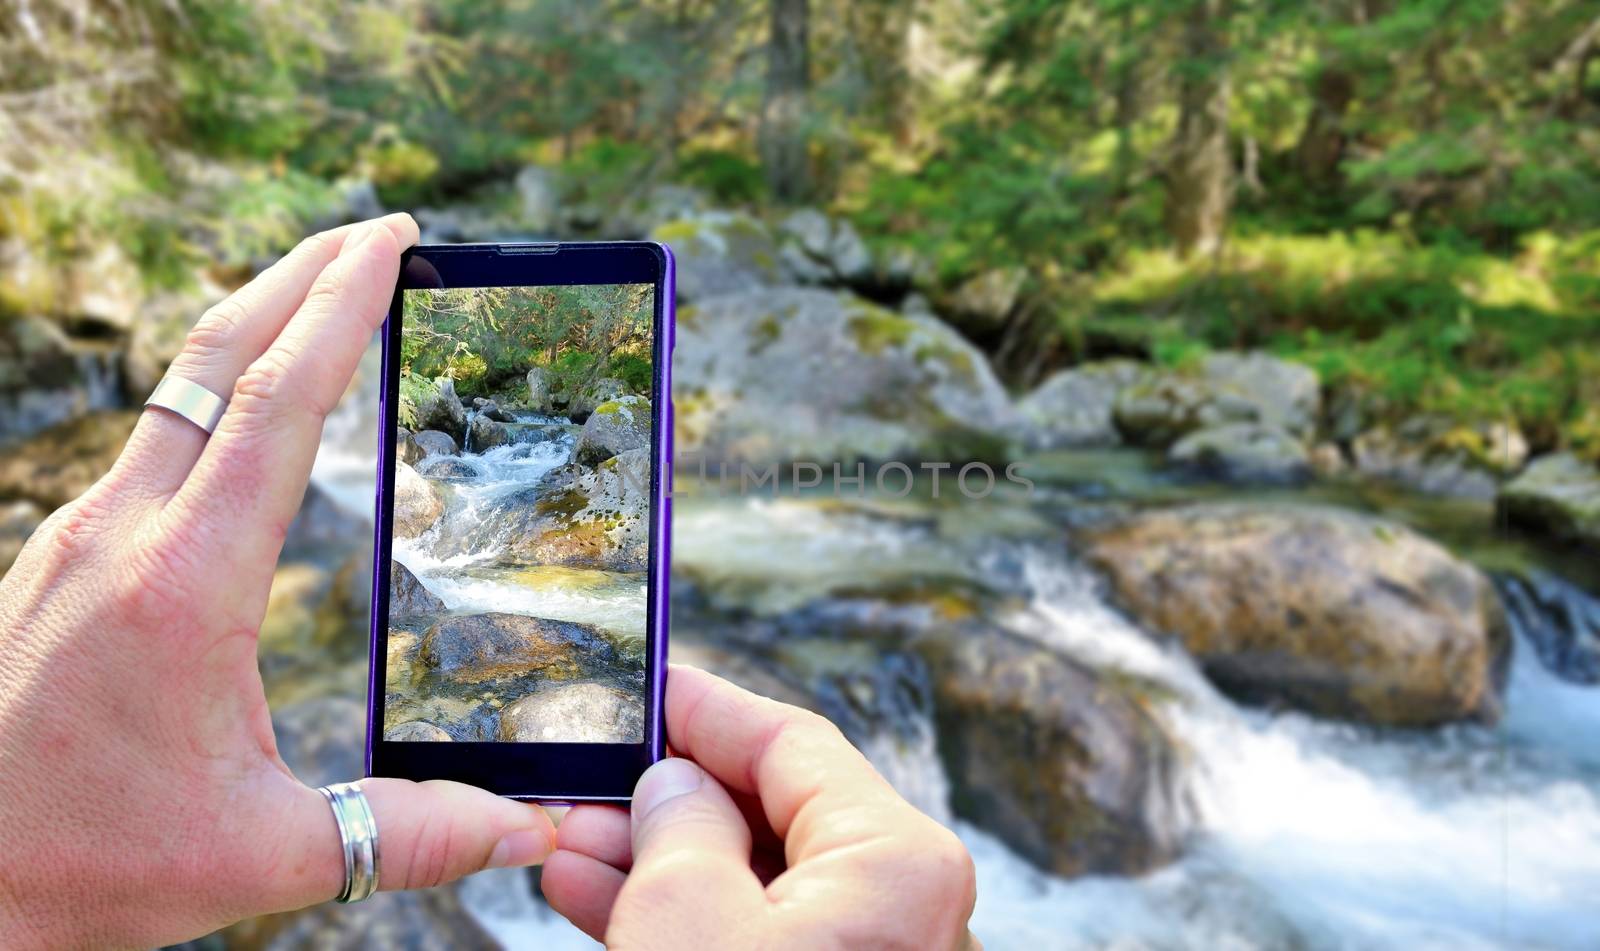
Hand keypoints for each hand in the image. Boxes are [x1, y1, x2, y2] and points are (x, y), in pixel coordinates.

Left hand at [0, 216, 555, 948]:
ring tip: (327, 293)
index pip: (277, 406)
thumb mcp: (260, 857)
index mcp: (184, 585)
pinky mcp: (61, 558)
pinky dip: (218, 389)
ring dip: (257, 323)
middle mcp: (122, 536)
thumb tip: (527, 831)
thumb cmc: (81, 868)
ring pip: (177, 389)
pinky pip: (153, 437)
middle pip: (217, 357)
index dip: (341, 311)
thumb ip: (406, 835)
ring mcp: (79, 538)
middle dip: (303, 274)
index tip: (394, 243)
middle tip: (382, 231)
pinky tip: (249, 408)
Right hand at [542, 664, 980, 949]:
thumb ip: (679, 828)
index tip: (650, 687)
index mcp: (895, 860)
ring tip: (573, 845)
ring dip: (658, 861)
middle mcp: (899, 904)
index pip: (793, 742)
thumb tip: (674, 787)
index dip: (708, 710)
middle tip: (590, 782)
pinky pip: (754, 934)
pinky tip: (599, 896)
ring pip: (753, 881)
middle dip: (667, 797)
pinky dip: (682, 916)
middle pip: (770, 811)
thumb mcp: (689, 920)